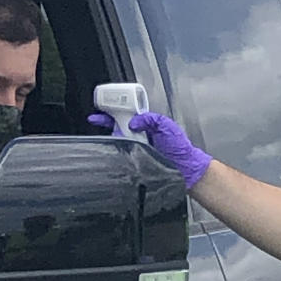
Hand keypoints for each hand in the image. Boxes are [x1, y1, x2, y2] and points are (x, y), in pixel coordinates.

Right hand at [88, 111, 212, 188]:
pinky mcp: (134, 160)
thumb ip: (150, 119)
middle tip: (96, 120)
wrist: (184, 169)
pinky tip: (110, 149)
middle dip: (106, 122)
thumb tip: (132, 121)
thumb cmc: (180, 148)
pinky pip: (120, 154)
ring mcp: (136, 148)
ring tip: (106, 134)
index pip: (127, 114)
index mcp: (147, 124)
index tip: (102, 110)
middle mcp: (139, 135)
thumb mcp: (166, 126)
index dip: (114, 111)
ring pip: (117, 140)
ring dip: (110, 137)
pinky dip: (114, 151)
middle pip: (118, 126)